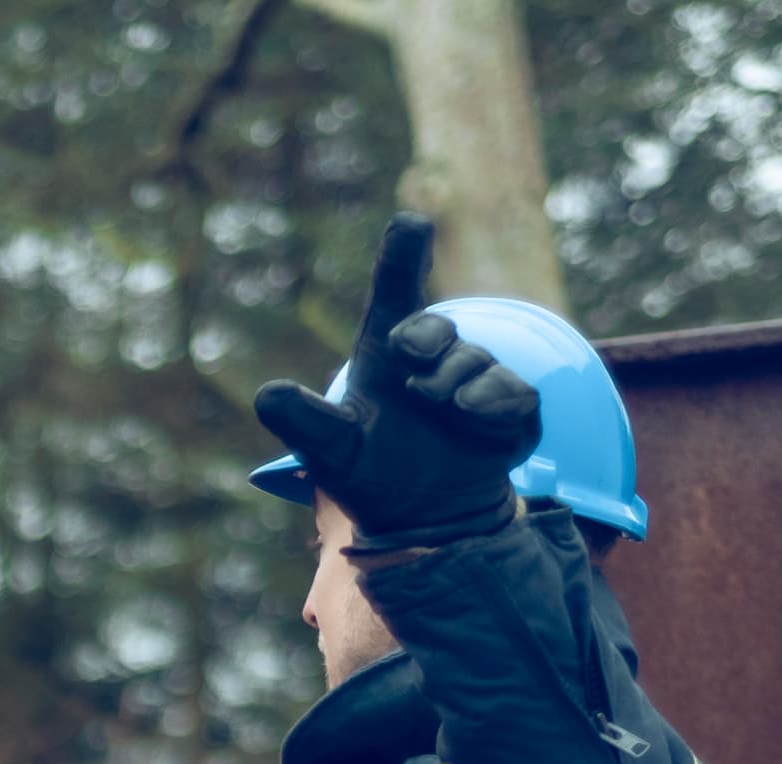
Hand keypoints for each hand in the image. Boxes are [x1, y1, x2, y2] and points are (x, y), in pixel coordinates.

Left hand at [252, 213, 540, 551]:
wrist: (424, 521)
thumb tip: (266, 395)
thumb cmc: (372, 473)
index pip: (396, 294)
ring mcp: (476, 380)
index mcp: (389, 353)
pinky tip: (474, 422)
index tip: (412, 223)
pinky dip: (496, 404)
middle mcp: (435, 358)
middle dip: (428, 340)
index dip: (403, 256)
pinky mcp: (512, 410)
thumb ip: (304, 422)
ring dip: (457, 384)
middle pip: (437, 326)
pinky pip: (515, 392)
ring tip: (444, 413)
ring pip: (476, 362)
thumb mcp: (332, 451)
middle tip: (412, 382)